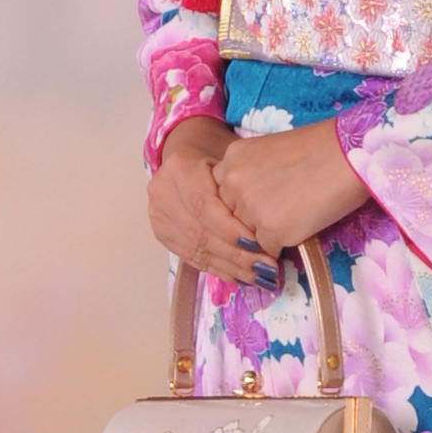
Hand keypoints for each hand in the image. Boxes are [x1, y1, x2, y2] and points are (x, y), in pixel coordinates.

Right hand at [148, 120, 279, 290]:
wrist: (193, 155)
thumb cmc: (224, 159)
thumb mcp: (236, 164)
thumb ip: (244, 191)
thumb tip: (273, 228)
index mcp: (180, 167)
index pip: (204, 206)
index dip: (231, 230)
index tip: (260, 245)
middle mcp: (162, 191)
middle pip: (200, 231)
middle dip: (235, 255)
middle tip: (265, 269)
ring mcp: (158, 215)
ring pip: (196, 249)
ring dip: (230, 268)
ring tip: (259, 278)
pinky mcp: (162, 233)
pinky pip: (192, 257)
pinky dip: (219, 269)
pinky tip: (241, 277)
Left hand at [214, 119, 373, 257]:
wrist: (348, 156)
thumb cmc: (320, 148)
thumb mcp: (270, 151)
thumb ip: (252, 174)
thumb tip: (251, 203)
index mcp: (232, 158)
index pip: (223, 192)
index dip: (243, 200)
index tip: (265, 198)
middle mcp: (233, 183)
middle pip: (233, 216)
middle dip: (253, 219)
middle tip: (284, 208)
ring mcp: (250, 209)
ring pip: (249, 235)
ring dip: (268, 232)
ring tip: (296, 214)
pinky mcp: (271, 231)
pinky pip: (269, 249)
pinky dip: (284, 244)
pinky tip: (303, 225)